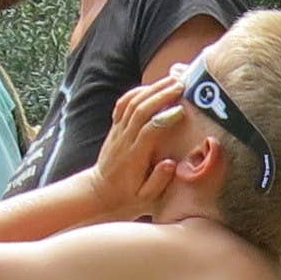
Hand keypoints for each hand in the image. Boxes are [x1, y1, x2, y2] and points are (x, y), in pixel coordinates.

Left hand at [92, 74, 200, 212]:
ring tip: (172, 80)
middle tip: (181, 86)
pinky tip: (152, 87)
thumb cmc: (127, 197)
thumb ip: (158, 181)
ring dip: (151, 89)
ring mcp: (117, 132)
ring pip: (131, 103)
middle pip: (140, 111)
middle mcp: (123, 140)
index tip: (181, 110)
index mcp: (133, 158)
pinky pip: (123, 104)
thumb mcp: (145, 199)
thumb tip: (169, 163)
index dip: (163, 118)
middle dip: (160, 95)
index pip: (148, 132)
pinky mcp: (115, 128)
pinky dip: (137, 92)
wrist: (99, 193)